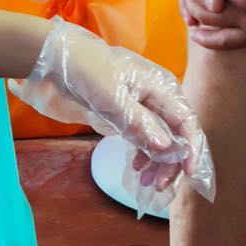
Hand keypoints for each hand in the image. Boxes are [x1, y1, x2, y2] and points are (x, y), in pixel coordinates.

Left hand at [10, 19, 214, 199]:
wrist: (54, 59)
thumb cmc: (86, 70)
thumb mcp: (112, 98)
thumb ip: (139, 123)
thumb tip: (166, 147)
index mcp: (160, 87)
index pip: (186, 120)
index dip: (191, 147)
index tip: (188, 172)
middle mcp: (155, 97)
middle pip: (176, 134)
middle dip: (171, 161)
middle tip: (157, 186)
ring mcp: (140, 106)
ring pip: (160, 139)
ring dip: (157, 162)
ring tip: (145, 182)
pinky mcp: (125, 114)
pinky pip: (144, 137)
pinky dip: (144, 154)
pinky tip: (136, 167)